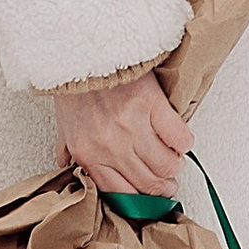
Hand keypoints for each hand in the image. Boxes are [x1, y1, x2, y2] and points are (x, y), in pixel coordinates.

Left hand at [53, 70, 189, 199]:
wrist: (80, 49)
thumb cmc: (74, 84)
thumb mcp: (64, 124)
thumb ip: (68, 149)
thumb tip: (68, 165)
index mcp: (89, 154)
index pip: (122, 194)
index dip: (142, 200)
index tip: (150, 196)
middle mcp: (111, 146)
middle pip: (149, 184)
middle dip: (164, 188)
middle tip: (169, 183)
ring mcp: (133, 127)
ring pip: (167, 166)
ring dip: (174, 165)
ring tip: (174, 158)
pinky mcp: (152, 105)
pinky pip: (180, 138)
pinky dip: (184, 142)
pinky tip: (179, 138)